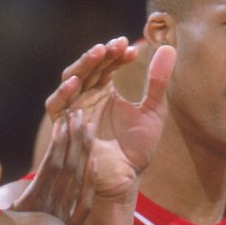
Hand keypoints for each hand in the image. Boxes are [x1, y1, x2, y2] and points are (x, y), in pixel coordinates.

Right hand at [4, 108, 95, 224]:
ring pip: (80, 182)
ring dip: (85, 153)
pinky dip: (91, 182)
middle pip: (69, 169)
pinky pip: (86, 204)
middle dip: (74, 139)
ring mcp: (63, 223)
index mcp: (30, 205)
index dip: (58, 142)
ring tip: (89, 127)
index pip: (50, 167)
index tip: (63, 120)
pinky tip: (93, 162)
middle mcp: (51, 212)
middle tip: (80, 113)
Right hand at [47, 38, 173, 202]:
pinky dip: (63, 94)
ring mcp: (74, 111)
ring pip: (70, 80)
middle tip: (116, 45)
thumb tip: (170, 48)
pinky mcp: (64, 128)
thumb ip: (158, 81)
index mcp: (103, 91)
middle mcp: (86, 97)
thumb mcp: (153, 110)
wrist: (126, 179)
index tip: (132, 49)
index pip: (105, 65)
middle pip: (87, 68)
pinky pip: (56, 107)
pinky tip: (75, 82)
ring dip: (82, 66)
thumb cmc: (137, 148)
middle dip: (100, 55)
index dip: (116, 55)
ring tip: (98, 53)